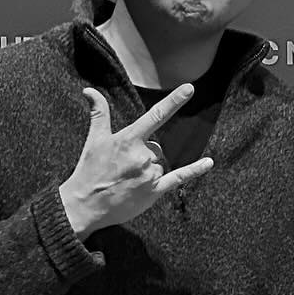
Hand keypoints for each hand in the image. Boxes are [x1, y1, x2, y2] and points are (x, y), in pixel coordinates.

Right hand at [59, 84, 213, 238]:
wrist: (85, 206)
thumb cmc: (88, 171)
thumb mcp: (94, 139)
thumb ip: (99, 113)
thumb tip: (89, 90)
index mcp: (128, 140)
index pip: (155, 116)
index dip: (174, 101)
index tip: (189, 89)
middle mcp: (142, 156)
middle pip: (156, 147)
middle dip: (144, 153)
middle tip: (124, 167)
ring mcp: (150, 174)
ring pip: (160, 163)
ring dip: (149, 168)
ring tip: (129, 179)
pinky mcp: (154, 192)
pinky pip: (179, 178)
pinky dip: (194, 170)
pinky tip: (208, 163)